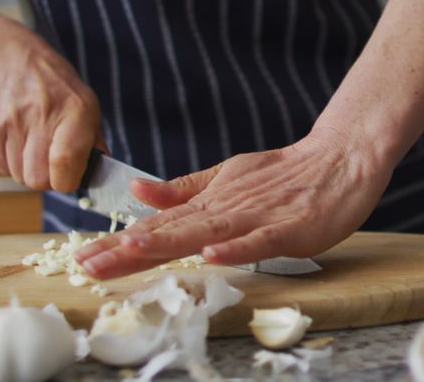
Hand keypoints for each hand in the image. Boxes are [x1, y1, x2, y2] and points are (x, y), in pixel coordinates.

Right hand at [0, 29, 102, 190]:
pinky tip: (19, 142)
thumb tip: (100, 173)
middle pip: (38, 179)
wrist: (10, 58)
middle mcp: (42, 116)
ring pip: (18, 176)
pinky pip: (1, 166)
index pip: (65, 165)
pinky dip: (11, 162)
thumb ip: (94, 140)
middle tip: (53, 164)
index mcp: (75, 112)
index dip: (68, 180)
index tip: (71, 176)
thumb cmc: (56, 85)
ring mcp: (12, 122)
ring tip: (36, 148)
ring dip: (28, 170)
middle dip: (47, 179)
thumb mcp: (87, 103)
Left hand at [74, 128, 390, 279]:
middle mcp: (227, 209)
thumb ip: (185, 189)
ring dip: (167, 245)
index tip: (83, 258)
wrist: (340, 158)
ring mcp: (257, 217)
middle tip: (87, 265)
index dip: (120, 243)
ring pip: (206, 233)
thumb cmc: (287, 173)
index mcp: (211, 202)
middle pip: (171, 232)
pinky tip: (211, 255)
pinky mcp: (288, 227)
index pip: (158, 227)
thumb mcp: (228, 177)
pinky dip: (236, 248)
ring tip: (129, 255)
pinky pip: (259, 240)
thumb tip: (137, 193)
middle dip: (127, 251)